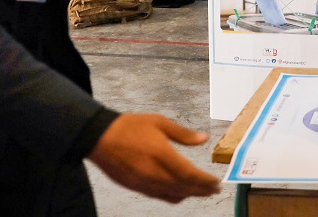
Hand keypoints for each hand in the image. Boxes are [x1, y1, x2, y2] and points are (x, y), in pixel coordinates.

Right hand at [88, 114, 220, 203]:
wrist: (100, 137)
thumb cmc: (130, 126)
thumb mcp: (160, 122)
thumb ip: (183, 134)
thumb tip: (204, 138)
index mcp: (162, 154)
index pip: (190, 174)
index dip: (205, 181)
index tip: (217, 182)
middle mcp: (154, 173)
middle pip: (184, 188)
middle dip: (202, 190)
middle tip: (215, 190)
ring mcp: (144, 183)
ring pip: (172, 195)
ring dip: (189, 195)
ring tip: (202, 192)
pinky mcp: (135, 187)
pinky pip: (159, 196)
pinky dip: (173, 196)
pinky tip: (180, 192)